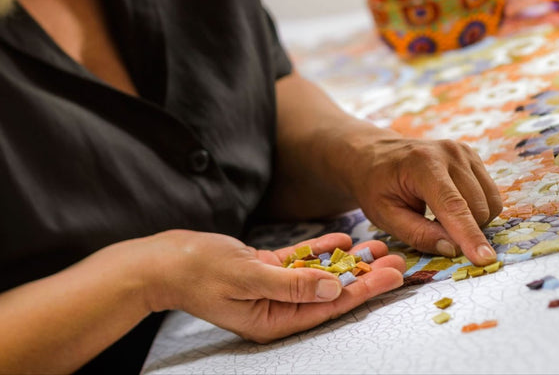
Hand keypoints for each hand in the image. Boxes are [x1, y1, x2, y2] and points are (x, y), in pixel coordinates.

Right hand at [139, 231, 403, 342]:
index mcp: (275, 320)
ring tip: (378, 247)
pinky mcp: (264, 270)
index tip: (391, 276)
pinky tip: (344, 238)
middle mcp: (277, 308)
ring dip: (348, 261)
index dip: (364, 290)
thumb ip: (293, 283)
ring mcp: (271, 290)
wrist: (161, 261)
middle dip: (365, 276)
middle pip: (331, 292)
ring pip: (320, 275)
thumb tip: (335, 288)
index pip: (330, 306)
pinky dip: (321, 250)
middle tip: (397, 260)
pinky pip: (300, 262)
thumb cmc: (198, 271)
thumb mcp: (248, 276)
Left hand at [343, 134, 502, 265]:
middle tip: (433, 228)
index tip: (485, 259)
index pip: (453, 206)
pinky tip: (451, 206)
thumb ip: (418, 234)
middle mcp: (450, 153)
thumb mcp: (385, 215)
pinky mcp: (473, 157)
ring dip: (472, 221)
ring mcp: (464, 152)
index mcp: (422, 165)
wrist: (376, 154)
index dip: (470, 235)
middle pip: (477, 208)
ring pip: (490, 203)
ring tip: (440, 216)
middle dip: (464, 231)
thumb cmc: (376, 186)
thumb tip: (453, 249)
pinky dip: (476, 209)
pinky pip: (490, 195)